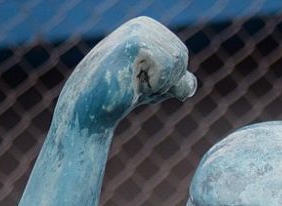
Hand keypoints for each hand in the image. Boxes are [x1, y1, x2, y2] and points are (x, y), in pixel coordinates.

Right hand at [60, 17, 196, 129]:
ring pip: (177, 62)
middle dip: (165, 81)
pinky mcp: (135, 43)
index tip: (142, 81)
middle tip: (136, 83)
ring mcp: (138, 31)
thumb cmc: (123, 95)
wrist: (92, 106)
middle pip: (181, 57)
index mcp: (149, 28)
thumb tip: (190, 83)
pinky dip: (153, 85)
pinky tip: (131, 82)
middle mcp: (144, 24)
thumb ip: (177, 82)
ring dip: (159, 84)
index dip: (168, 79)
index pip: (181, 56)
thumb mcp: (156, 87)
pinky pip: (167, 70)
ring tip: (133, 82)